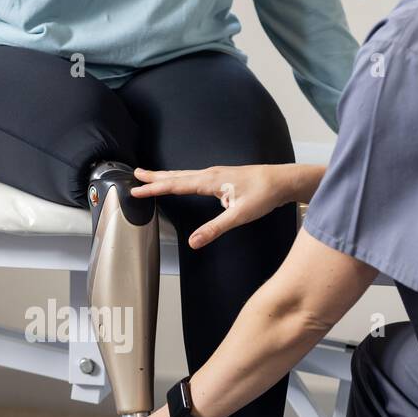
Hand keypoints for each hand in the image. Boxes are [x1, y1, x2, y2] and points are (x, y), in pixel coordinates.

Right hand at [131, 163, 324, 248]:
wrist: (283, 181)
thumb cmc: (264, 195)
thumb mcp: (239, 215)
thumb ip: (214, 229)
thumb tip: (193, 242)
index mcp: (210, 181)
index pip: (175, 185)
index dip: (154, 189)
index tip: (136, 190)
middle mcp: (210, 174)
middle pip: (176, 175)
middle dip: (154, 177)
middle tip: (135, 175)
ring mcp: (216, 174)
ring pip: (184, 174)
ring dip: (166, 175)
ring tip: (151, 176)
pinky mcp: (222, 177)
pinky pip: (193, 176)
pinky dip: (180, 177)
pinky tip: (181, 181)